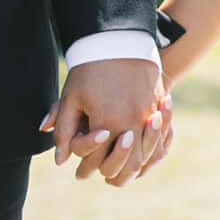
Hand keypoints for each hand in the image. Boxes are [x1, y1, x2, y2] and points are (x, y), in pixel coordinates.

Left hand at [42, 56, 172, 184]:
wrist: (119, 40)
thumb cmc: (89, 69)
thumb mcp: (70, 98)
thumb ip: (63, 130)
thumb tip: (60, 160)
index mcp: (107, 121)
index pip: (98, 160)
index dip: (86, 169)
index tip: (79, 174)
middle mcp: (130, 122)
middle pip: (124, 165)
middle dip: (112, 175)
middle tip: (101, 178)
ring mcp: (148, 116)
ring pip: (144, 157)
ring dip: (131, 169)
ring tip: (119, 173)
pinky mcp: (158, 109)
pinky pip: (159, 142)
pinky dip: (150, 155)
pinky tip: (138, 157)